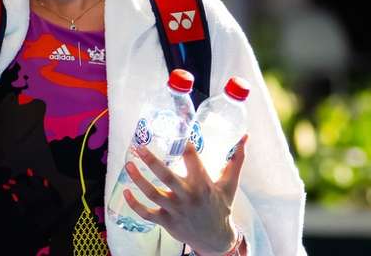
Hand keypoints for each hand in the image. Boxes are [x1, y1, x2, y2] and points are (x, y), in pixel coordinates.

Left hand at [123, 135, 247, 254]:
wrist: (217, 241)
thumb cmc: (221, 207)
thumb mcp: (229, 184)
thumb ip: (236, 160)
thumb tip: (245, 137)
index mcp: (203, 183)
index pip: (192, 158)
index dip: (183, 142)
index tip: (174, 128)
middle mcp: (188, 196)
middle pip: (166, 176)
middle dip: (151, 161)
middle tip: (139, 147)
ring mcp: (176, 210)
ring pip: (153, 194)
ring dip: (138, 179)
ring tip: (129, 164)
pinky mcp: (167, 222)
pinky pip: (147, 213)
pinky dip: (134, 204)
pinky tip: (125, 192)